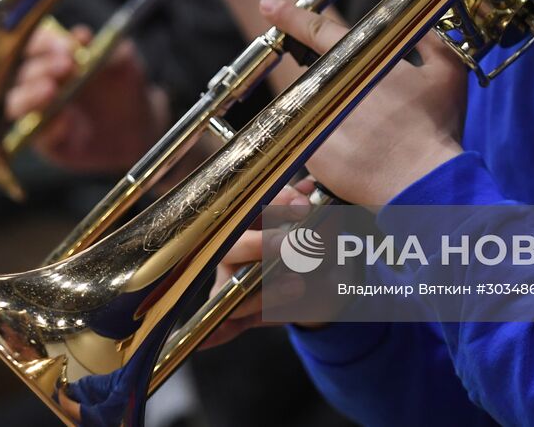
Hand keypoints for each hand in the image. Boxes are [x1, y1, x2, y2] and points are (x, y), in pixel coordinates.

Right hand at [4, 22, 168, 172]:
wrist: (139, 127)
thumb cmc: (125, 88)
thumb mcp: (124, 64)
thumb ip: (105, 48)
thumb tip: (81, 36)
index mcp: (55, 59)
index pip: (35, 46)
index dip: (44, 42)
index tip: (64, 45)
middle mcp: (41, 85)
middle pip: (24, 73)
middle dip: (43, 67)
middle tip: (66, 65)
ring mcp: (41, 114)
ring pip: (17, 104)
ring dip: (31, 95)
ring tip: (52, 91)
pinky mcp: (49, 143)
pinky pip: (39, 137)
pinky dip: (49, 128)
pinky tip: (65, 121)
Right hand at [203, 180, 315, 348]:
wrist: (327, 280)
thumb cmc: (317, 245)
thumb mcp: (322, 226)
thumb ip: (314, 210)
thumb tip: (308, 189)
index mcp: (251, 218)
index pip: (254, 204)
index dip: (278, 202)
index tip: (303, 205)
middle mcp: (234, 248)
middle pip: (234, 245)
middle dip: (264, 244)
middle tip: (294, 246)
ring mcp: (233, 282)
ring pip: (236, 286)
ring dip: (267, 290)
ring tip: (299, 284)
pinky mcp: (241, 313)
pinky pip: (227, 323)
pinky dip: (219, 334)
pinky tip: (206, 343)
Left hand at [259, 0, 467, 207]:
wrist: (425, 181)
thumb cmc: (437, 128)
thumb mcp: (446, 73)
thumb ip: (430, 40)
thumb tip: (416, 21)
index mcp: (363, 60)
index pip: (317, 31)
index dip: (290, 16)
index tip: (268, 6)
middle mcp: (335, 84)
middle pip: (317, 76)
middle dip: (334, 89)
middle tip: (368, 113)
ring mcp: (320, 117)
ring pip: (313, 109)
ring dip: (332, 118)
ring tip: (371, 141)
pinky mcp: (311, 150)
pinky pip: (313, 142)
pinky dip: (330, 148)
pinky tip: (359, 159)